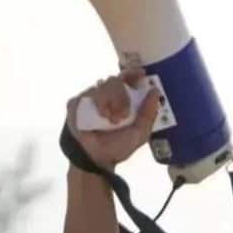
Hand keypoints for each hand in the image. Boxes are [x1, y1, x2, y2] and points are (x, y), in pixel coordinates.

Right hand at [65, 56, 162, 171]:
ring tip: (112, 120)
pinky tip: (101, 117)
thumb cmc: (117, 146)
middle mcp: (107, 96)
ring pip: (103, 84)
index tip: (141, 74)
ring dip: (112, 101)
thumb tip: (155, 92)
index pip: (128, 79)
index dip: (134, 73)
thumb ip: (148, 114)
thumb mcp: (139, 133)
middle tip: (124, 114)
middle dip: (123, 96)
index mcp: (123, 100)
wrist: (97, 159)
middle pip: (116, 80)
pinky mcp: (77, 102)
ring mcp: (92, 97)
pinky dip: (99, 104)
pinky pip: (89, 93)